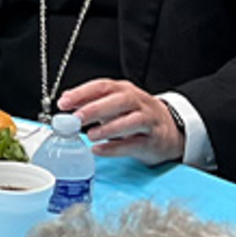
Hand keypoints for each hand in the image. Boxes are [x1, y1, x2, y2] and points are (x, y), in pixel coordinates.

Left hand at [58, 78, 181, 163]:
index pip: (103, 86)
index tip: (64, 103)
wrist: (170, 129)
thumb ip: (92, 101)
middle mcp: (138, 102)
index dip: (82, 93)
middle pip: (119, 101)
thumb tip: (66, 100)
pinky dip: (115, 148)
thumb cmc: (137, 115)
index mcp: (125, 90)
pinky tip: (99, 150)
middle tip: (77, 118)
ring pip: (131, 121)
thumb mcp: (115, 104)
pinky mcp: (153, 140)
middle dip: (95, 109)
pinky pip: (134, 144)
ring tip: (90, 136)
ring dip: (108, 128)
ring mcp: (148, 121)